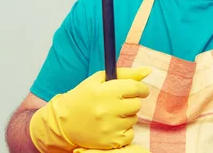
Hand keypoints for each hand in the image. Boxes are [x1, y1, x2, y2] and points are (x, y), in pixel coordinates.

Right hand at [29, 67, 151, 151]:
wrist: (64, 123)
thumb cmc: (83, 97)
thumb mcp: (99, 79)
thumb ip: (125, 74)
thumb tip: (148, 71)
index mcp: (104, 92)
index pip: (135, 87)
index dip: (140, 88)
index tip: (139, 89)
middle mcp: (107, 110)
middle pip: (136, 104)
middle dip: (132, 101)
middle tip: (120, 102)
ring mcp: (109, 128)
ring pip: (134, 119)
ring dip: (127, 116)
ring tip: (112, 114)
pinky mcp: (110, 142)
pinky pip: (130, 134)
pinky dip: (124, 130)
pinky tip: (112, 125)